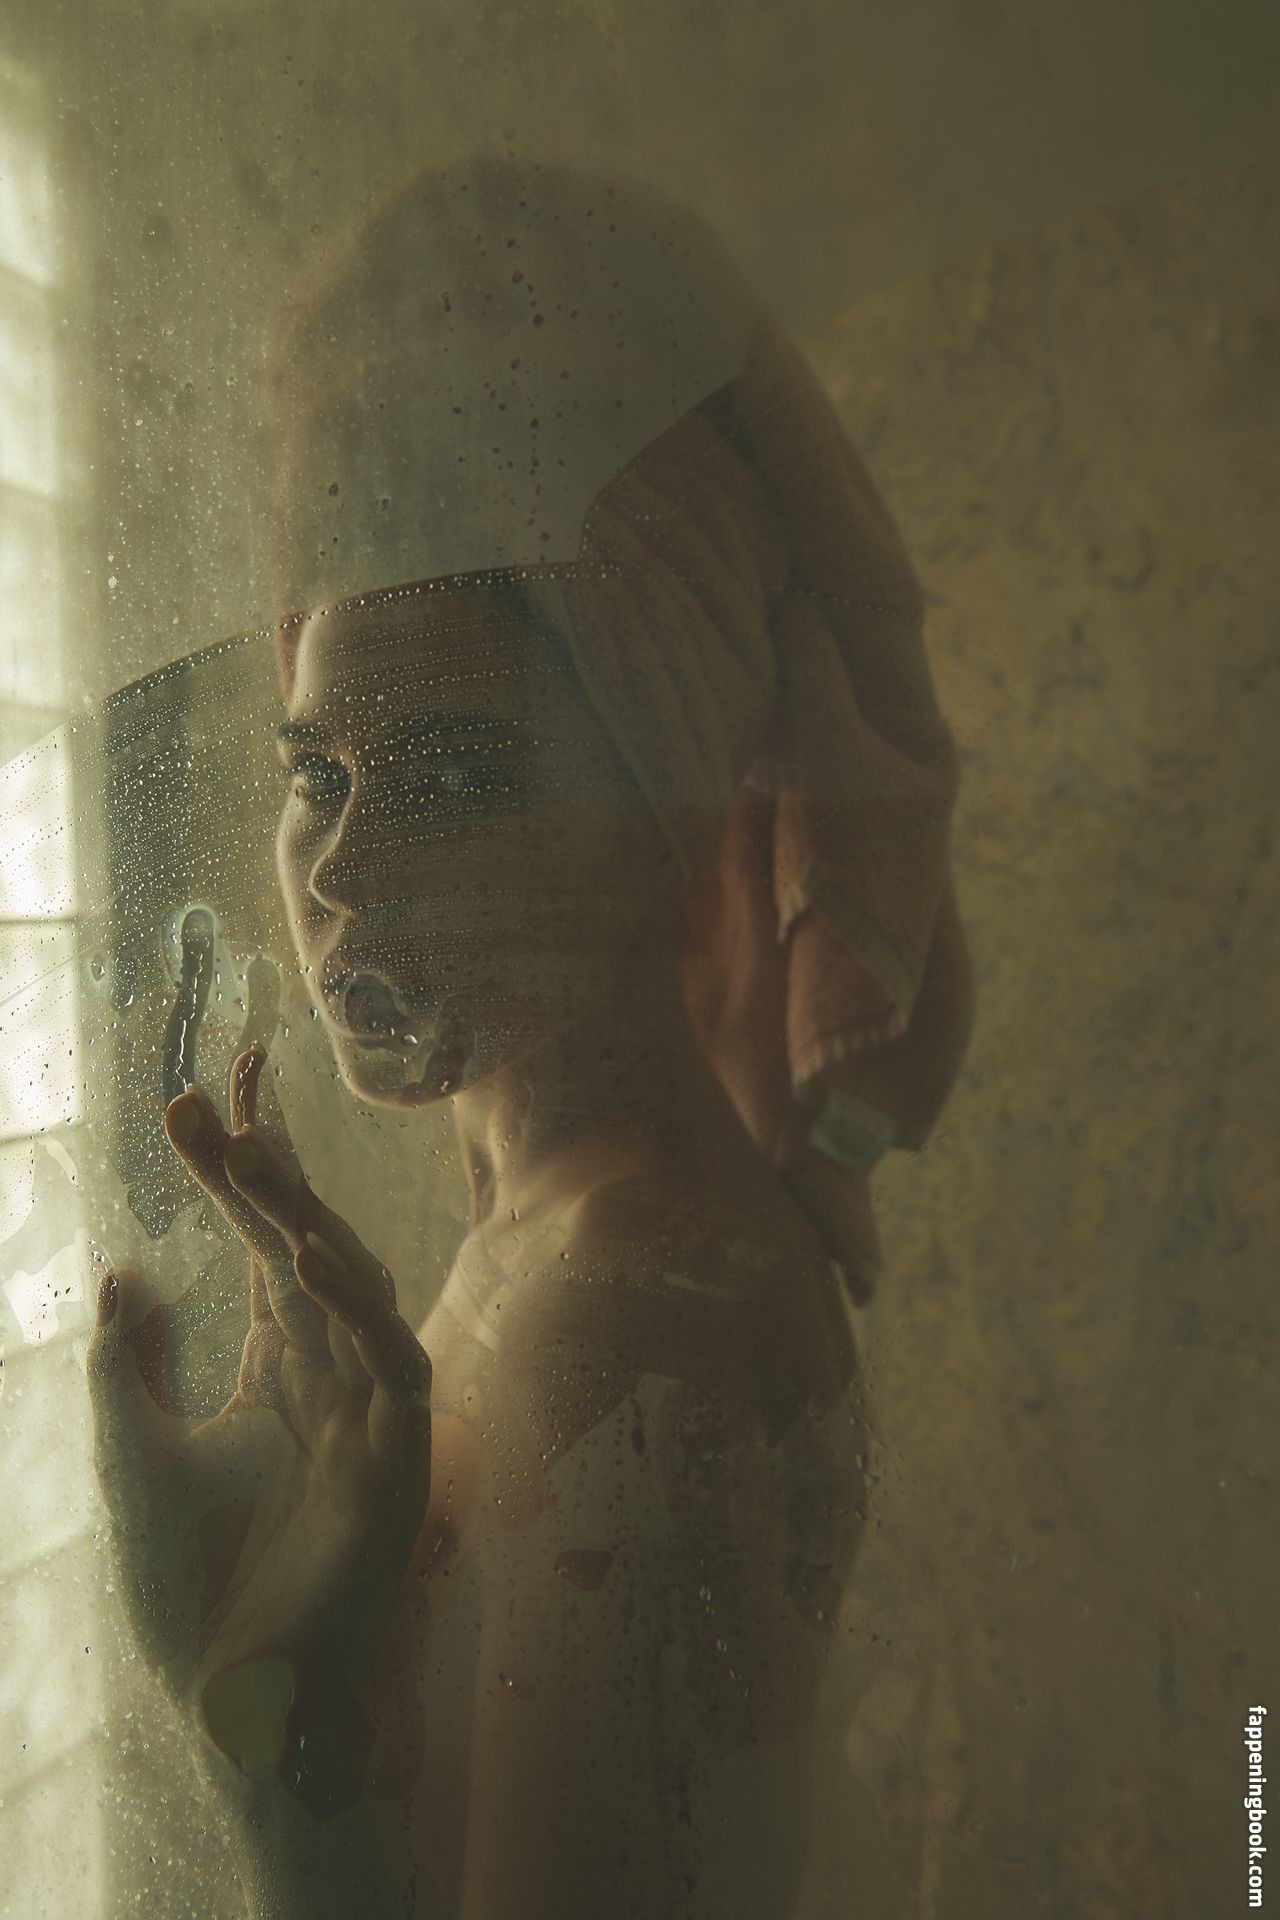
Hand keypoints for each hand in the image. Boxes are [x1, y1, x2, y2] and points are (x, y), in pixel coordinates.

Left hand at [86, 1045, 431, 1817]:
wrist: (235, 1699)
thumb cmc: (195, 1589)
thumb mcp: (136, 1457)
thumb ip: (129, 1366)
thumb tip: (121, 1274)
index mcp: (280, 1365)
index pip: (261, 1242)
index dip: (236, 1172)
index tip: (194, 1102)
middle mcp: (332, 1371)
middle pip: (306, 1246)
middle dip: (266, 1174)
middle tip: (218, 1107)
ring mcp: (369, 1409)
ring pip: (355, 1287)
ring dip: (307, 1219)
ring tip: (255, 1157)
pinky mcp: (396, 1456)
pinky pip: (390, 1361)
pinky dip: (357, 1307)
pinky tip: (307, 1259)